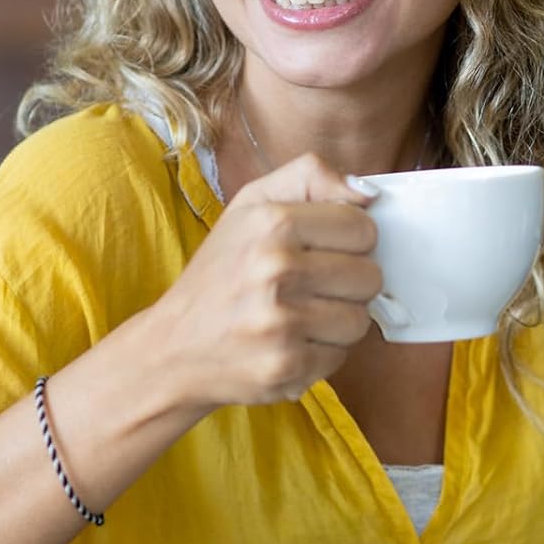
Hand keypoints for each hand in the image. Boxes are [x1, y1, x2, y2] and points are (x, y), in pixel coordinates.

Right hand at [149, 152, 381, 411]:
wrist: (173, 348)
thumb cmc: (220, 273)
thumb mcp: (250, 204)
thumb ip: (309, 177)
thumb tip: (368, 194)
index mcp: (271, 221)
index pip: (363, 228)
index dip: (351, 242)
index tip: (325, 251)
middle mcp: (276, 268)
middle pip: (370, 276)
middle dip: (348, 284)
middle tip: (310, 288)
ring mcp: (282, 321)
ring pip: (360, 319)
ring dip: (337, 321)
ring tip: (300, 316)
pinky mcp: (287, 365)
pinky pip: (341, 356)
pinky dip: (321, 353)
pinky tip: (290, 343)